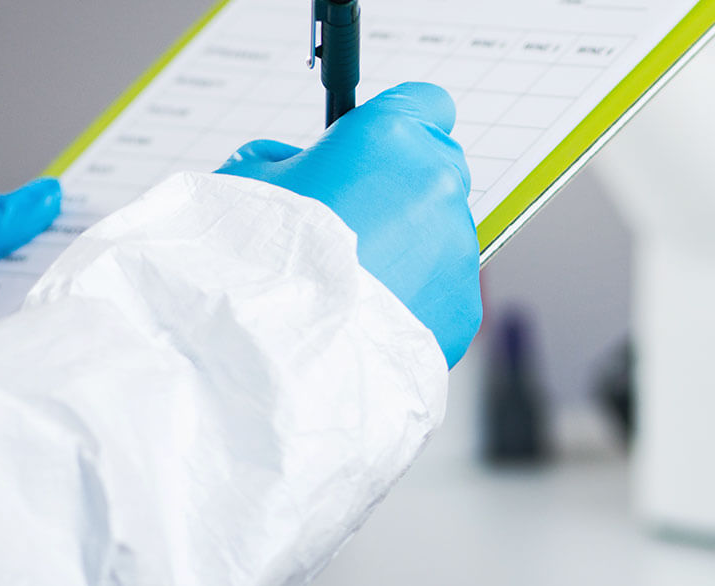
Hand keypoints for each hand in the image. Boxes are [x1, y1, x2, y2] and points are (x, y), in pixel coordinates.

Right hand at [217, 82, 480, 367]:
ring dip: (408, 250)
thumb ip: (289, 161)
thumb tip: (299, 166)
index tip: (376, 151)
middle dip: (402, 189)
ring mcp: (458, 246)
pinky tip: (365, 318)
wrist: (274, 353)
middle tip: (351, 224)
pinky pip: (444, 289)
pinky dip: (416, 299)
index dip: (399, 127)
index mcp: (389, 137)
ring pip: (442, 235)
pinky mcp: (465, 303)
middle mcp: (436, 184)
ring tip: (348, 286)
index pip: (426, 104)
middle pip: (437, 169)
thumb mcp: (248, 179)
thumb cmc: (253, 262)